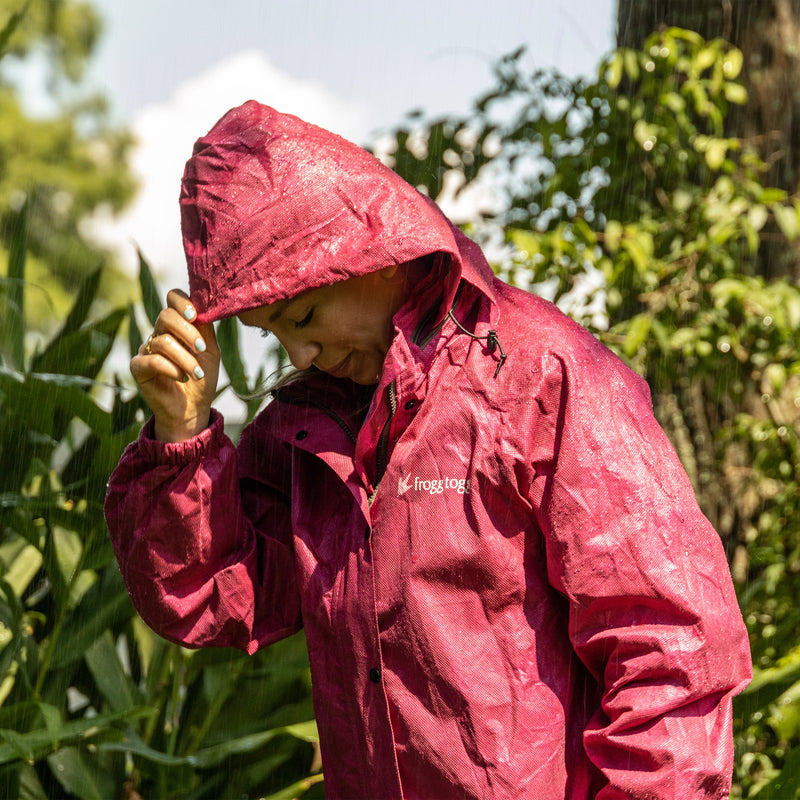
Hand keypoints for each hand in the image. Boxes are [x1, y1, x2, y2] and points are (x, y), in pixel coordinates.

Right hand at [131, 289, 220, 441]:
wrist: (193, 407)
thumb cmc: (202, 377)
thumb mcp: (210, 350)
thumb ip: (205, 328)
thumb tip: (205, 304)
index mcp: (177, 325)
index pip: (172, 299)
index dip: (182, 302)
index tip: (194, 315)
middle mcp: (159, 333)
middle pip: (165, 316)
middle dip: (188, 332)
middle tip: (202, 350)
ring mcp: (147, 349)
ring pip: (163, 341)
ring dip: (185, 359)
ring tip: (196, 373)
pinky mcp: (138, 367)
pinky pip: (152, 360)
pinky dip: (172, 369)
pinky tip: (182, 378)